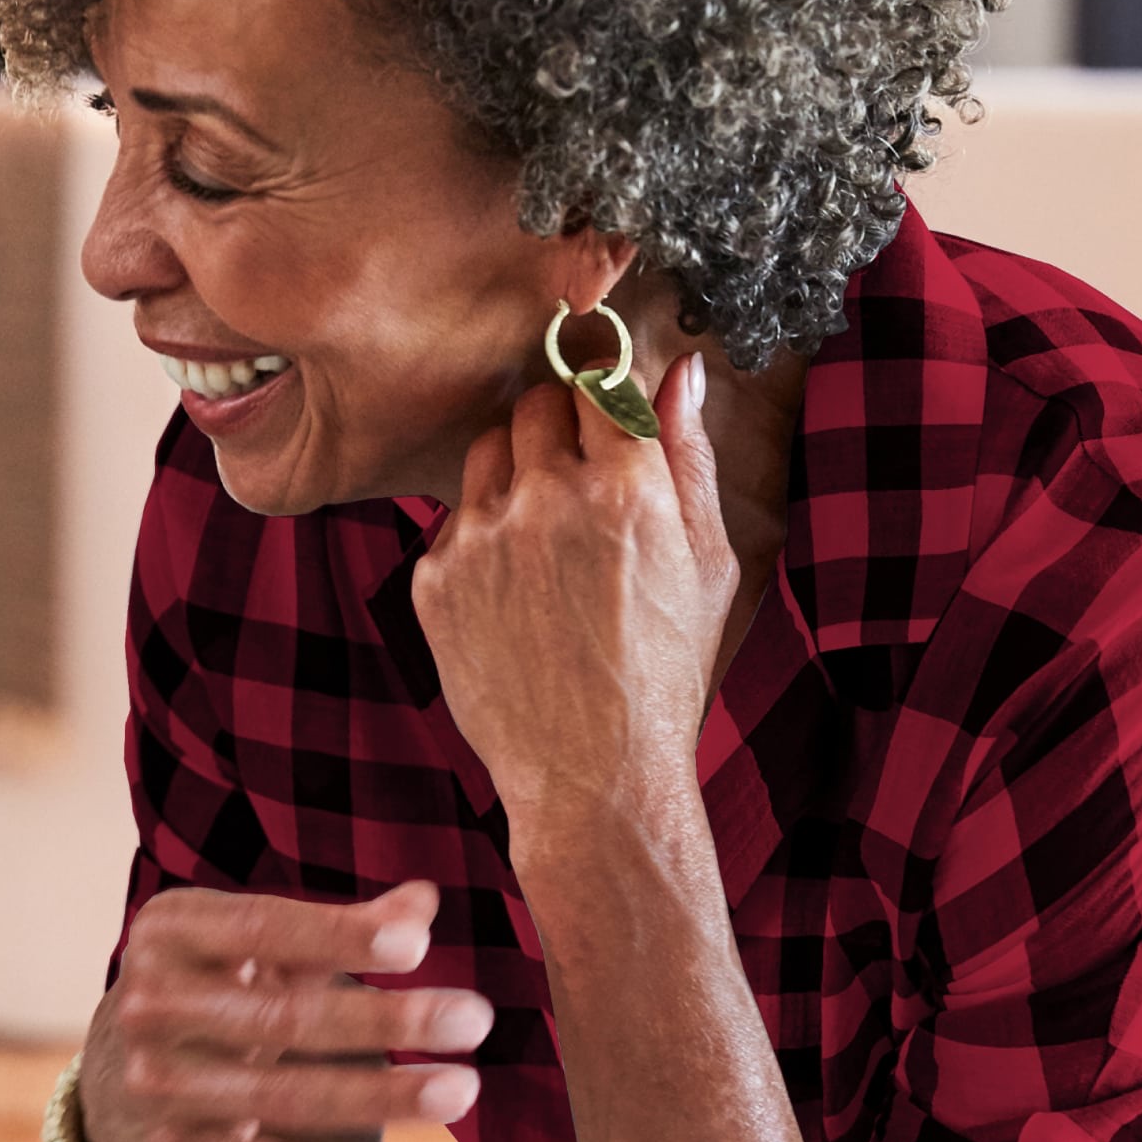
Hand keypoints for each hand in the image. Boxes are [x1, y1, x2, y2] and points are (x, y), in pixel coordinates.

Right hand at [82, 882, 493, 1141]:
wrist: (117, 1079)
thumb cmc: (212, 988)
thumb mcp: (255, 945)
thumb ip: (337, 928)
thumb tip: (424, 902)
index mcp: (169, 932)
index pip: (261, 928)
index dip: (338, 937)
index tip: (418, 945)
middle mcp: (149, 1005)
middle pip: (280, 1017)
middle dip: (383, 1021)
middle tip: (473, 1017)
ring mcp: (158, 1084)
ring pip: (280, 1097)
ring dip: (379, 1096)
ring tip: (461, 1088)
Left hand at [411, 357, 733, 833]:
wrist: (593, 771)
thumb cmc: (665, 670)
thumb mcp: (708, 562)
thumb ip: (689, 456)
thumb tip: (686, 371)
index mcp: (626, 486)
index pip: (597, 381)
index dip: (602, 393)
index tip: (604, 414)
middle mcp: (545, 499)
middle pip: (532, 405)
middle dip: (556, 424)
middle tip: (579, 476)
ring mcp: (479, 538)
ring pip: (483, 454)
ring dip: (513, 473)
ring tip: (547, 537)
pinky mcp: (432, 578)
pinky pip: (453, 523)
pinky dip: (480, 539)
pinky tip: (514, 592)